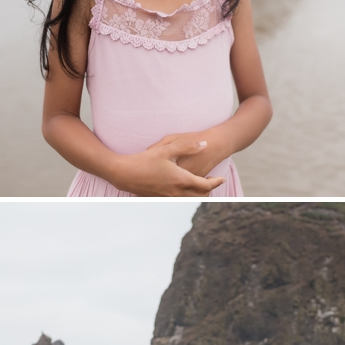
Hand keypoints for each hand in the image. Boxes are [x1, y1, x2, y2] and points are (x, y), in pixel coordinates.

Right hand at [110, 135, 225, 196]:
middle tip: (212, 182)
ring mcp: (168, 197)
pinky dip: (185, 197)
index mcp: (181, 179)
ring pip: (190, 200)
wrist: (124, 173)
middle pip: (201, 196)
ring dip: (198, 194)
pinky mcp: (160, 199)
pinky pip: (178, 201)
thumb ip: (187, 146)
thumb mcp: (166, 149)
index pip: (206, 185)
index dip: (216, 182)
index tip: (220, 178)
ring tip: (199, 185)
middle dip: (209, 190)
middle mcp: (177, 191)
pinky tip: (182, 188)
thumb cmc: (144, 160)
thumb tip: (204, 144)